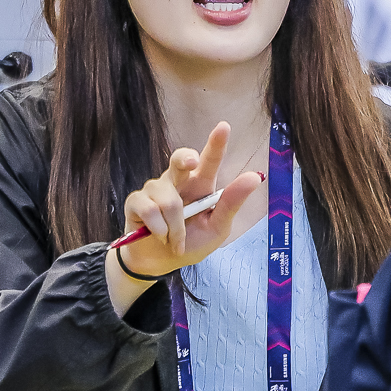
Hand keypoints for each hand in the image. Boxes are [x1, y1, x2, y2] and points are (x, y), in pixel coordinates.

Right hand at [114, 122, 265, 279]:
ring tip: (175, 240)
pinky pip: (149, 210)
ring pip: (168, 201)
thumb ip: (231, 204)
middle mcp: (177, 182)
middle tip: (192, 164)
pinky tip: (159, 236)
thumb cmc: (191, 243)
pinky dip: (159, 230)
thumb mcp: (216, 228)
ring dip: (175, 228)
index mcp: (200, 186)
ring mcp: (155, 190)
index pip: (208, 161)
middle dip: (185, 158)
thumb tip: (254, 177)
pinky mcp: (136, 202)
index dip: (216, 143)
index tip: (224, 127)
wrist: (161, 263)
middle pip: (180, 159)